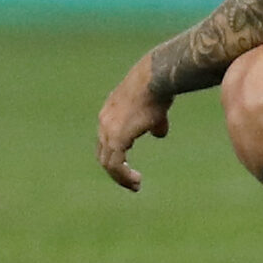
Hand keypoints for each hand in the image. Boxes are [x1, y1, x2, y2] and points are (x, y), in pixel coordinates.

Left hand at [95, 59, 168, 192]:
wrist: (154, 77)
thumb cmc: (157, 87)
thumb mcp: (154, 107)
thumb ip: (154, 123)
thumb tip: (159, 134)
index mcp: (109, 112)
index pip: (105, 140)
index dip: (116, 155)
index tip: (128, 167)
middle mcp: (104, 122)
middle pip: (103, 154)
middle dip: (117, 171)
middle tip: (131, 182)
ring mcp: (108, 130)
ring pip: (108, 163)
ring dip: (121, 177)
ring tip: (135, 185)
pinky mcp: (116, 137)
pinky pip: (115, 164)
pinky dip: (123, 176)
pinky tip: (136, 181)